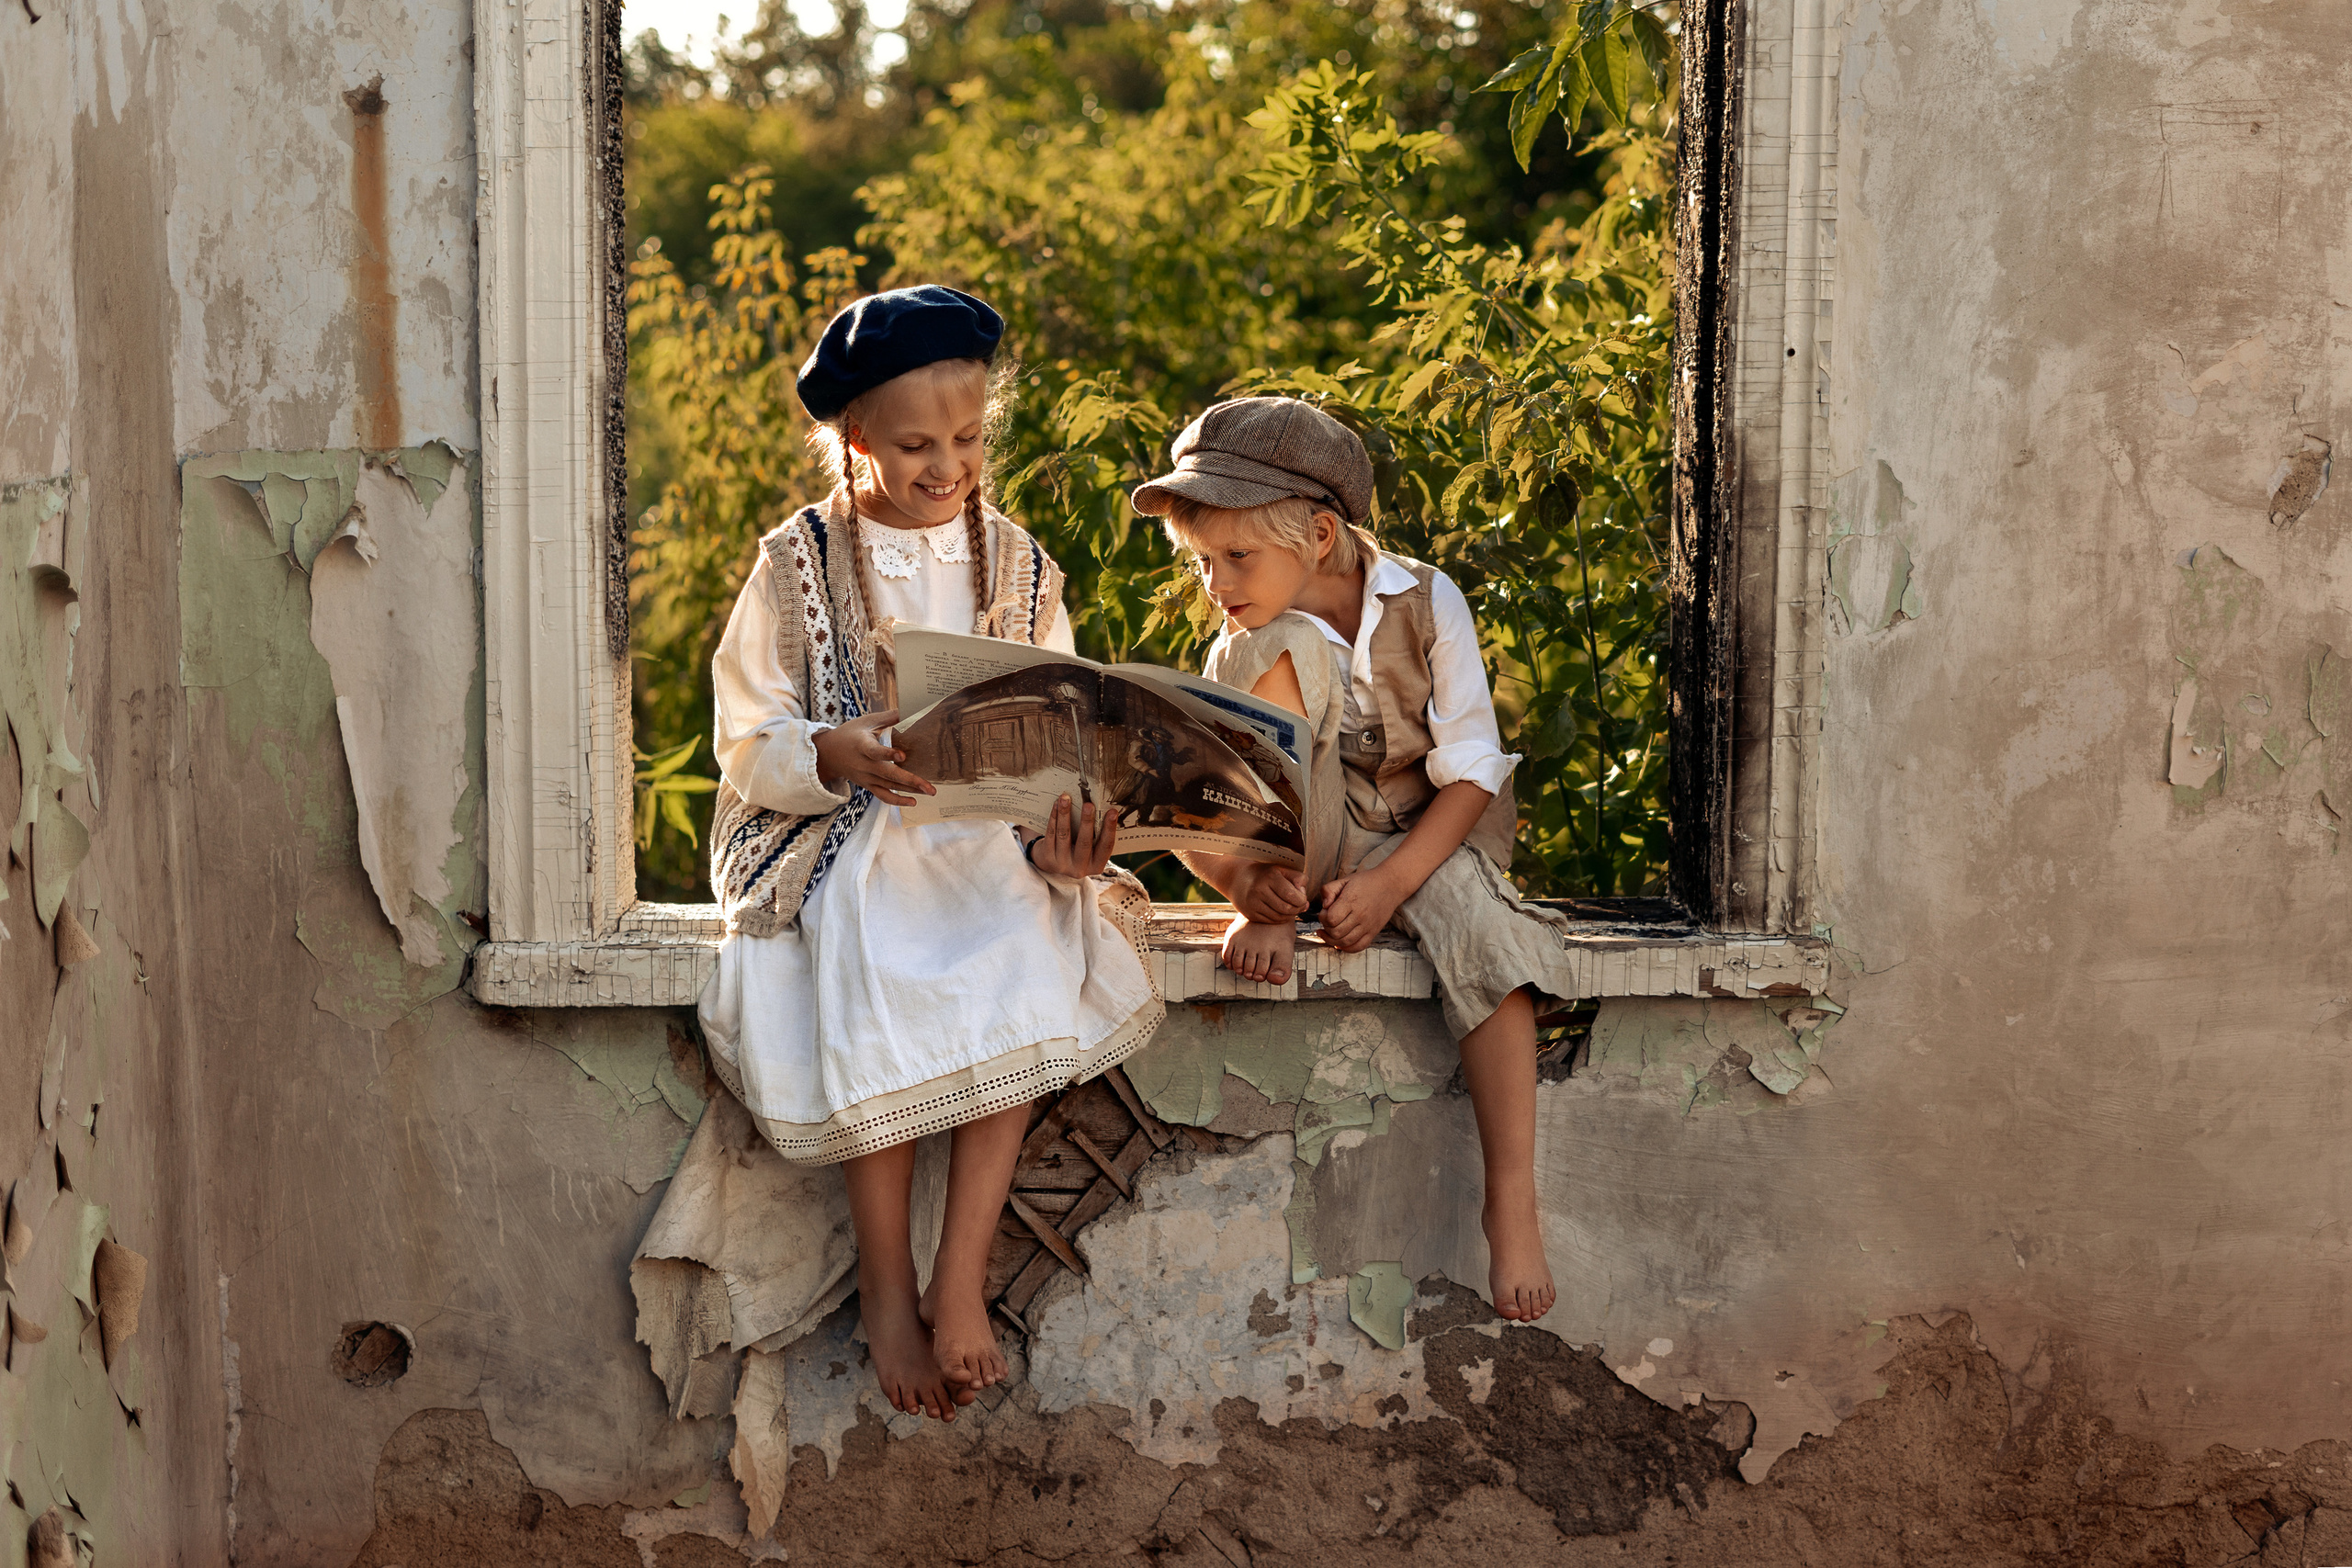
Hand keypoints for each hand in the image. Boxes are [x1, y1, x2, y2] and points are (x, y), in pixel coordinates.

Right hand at [813, 710, 933, 807]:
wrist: (829, 754)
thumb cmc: (851, 733)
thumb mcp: (867, 721)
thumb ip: (889, 717)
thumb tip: (911, 706)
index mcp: (862, 745)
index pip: (874, 751)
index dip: (888, 754)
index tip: (903, 755)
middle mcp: (864, 765)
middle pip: (888, 774)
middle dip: (910, 780)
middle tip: (929, 786)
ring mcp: (866, 777)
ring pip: (889, 787)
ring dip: (910, 790)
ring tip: (929, 791)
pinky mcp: (868, 785)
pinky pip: (883, 796)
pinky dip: (897, 801)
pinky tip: (913, 801)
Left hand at [1027, 794, 1115, 878]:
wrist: (1052, 863)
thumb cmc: (1077, 850)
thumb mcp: (1090, 849)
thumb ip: (1096, 835)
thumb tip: (1101, 807)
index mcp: (1096, 865)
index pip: (1106, 847)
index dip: (1110, 829)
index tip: (1113, 812)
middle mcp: (1080, 868)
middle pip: (1084, 842)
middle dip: (1087, 821)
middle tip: (1089, 804)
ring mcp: (1062, 864)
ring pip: (1064, 835)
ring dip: (1065, 814)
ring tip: (1066, 798)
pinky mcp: (1048, 857)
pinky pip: (1051, 834)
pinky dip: (1054, 817)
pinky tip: (1056, 805)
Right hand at [1220, 915, 1295, 984]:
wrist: (1268, 912)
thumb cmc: (1278, 937)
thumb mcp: (1286, 952)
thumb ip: (1283, 969)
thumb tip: (1272, 980)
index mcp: (1269, 950)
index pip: (1261, 972)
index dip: (1260, 976)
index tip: (1261, 974)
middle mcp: (1254, 945)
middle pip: (1248, 970)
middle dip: (1251, 974)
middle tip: (1253, 972)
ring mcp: (1242, 941)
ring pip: (1237, 965)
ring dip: (1240, 970)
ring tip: (1245, 968)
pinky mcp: (1232, 937)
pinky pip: (1227, 956)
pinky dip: (1230, 963)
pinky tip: (1237, 962)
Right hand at [1230, 861, 1307, 924]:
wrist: (1237, 879)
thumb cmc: (1265, 873)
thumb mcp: (1282, 869)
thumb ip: (1298, 878)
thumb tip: (1304, 898)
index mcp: (1270, 877)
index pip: (1292, 896)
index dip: (1302, 900)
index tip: (1302, 897)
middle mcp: (1259, 890)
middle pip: (1287, 909)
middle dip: (1297, 909)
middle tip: (1300, 905)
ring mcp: (1253, 904)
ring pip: (1280, 917)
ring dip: (1290, 915)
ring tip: (1291, 908)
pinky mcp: (1250, 914)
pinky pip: (1271, 921)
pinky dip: (1280, 919)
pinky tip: (1281, 911)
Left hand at [1319, 867, 1404, 952]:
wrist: (1390, 885)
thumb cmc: (1365, 882)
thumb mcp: (1344, 880)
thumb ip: (1329, 890)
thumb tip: (1324, 906)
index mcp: (1351, 901)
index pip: (1331, 918)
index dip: (1323, 917)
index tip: (1325, 912)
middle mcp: (1360, 915)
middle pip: (1336, 932)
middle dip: (1326, 928)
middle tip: (1328, 921)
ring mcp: (1368, 926)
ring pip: (1344, 942)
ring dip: (1332, 940)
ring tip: (1329, 932)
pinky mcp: (1373, 932)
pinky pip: (1358, 947)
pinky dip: (1346, 948)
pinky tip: (1339, 942)